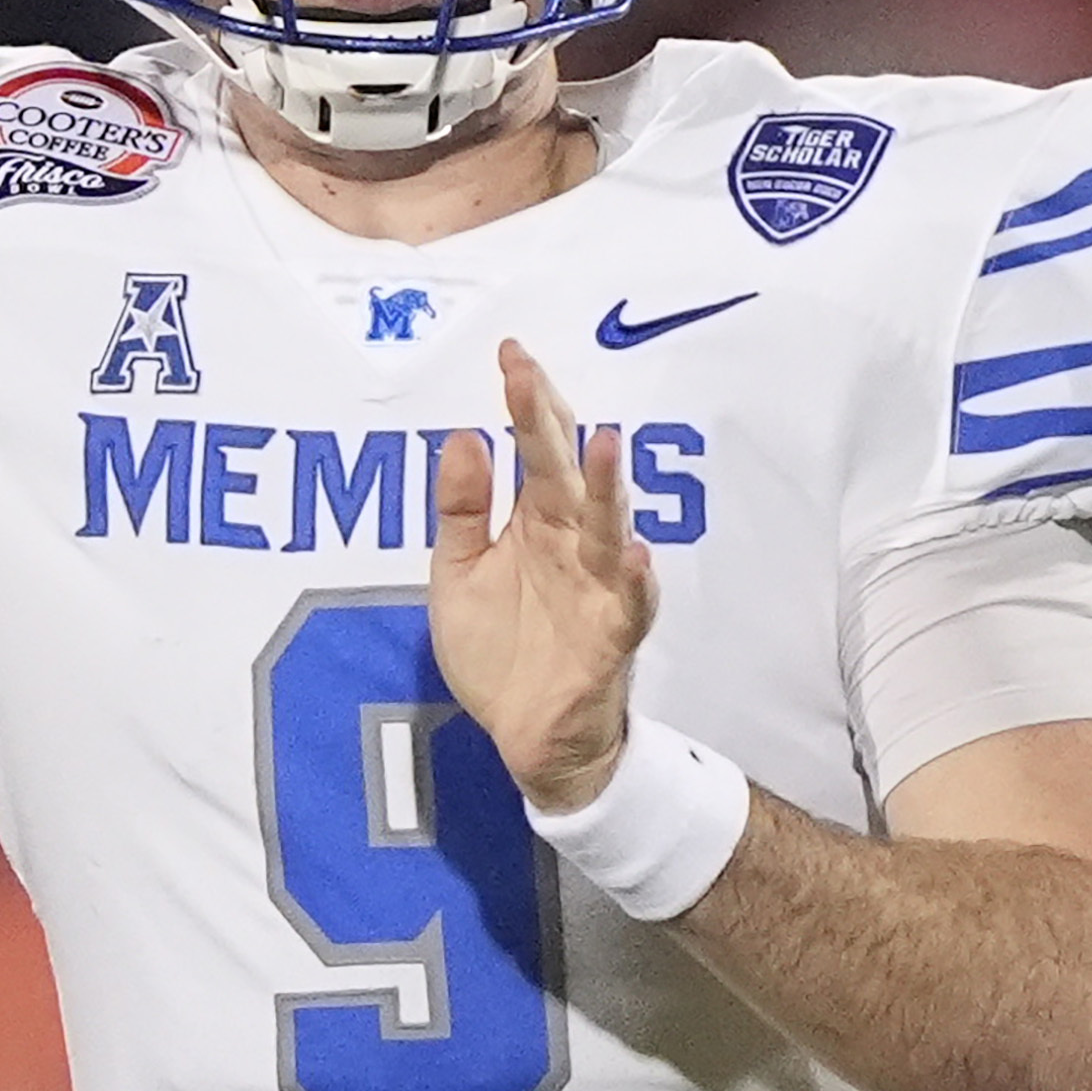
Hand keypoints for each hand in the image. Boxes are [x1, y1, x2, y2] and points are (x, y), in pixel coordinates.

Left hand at [429, 340, 658, 813]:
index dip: (526, 403)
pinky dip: (634, 579)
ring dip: (608, 488)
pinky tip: (632, 553)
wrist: (529, 737)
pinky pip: (629, 604)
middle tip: (530, 376)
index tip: (511, 353)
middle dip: (551, 425)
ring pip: (608, 528)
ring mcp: (597, 587)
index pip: (536, 449)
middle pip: (567, 473)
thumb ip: (462, 509)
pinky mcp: (611, 637)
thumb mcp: (457, 573)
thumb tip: (464, 436)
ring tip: (604, 445)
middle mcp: (573, 543)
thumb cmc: (502, 649)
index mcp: (538, 521)